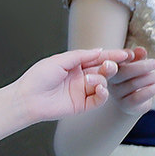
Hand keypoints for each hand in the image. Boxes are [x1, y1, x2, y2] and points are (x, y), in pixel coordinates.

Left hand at [15, 47, 130, 122]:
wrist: (28, 98)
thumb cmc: (38, 77)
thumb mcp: (60, 60)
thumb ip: (81, 56)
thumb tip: (99, 50)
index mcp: (75, 65)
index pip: (97, 58)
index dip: (112, 56)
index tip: (126, 53)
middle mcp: (80, 78)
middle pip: (103, 71)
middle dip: (111, 67)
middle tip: (111, 65)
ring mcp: (82, 92)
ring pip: (102, 84)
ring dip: (101, 80)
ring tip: (91, 80)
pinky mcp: (82, 105)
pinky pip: (99, 99)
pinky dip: (103, 94)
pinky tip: (100, 89)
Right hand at [107, 47, 154, 114]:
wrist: (132, 102)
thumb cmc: (134, 78)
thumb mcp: (136, 65)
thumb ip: (138, 57)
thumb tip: (140, 50)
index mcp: (109, 70)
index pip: (113, 62)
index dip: (122, 57)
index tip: (133, 54)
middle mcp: (110, 83)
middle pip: (123, 72)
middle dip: (142, 66)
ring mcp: (117, 95)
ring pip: (133, 84)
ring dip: (150, 77)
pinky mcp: (126, 105)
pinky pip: (138, 97)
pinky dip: (151, 90)